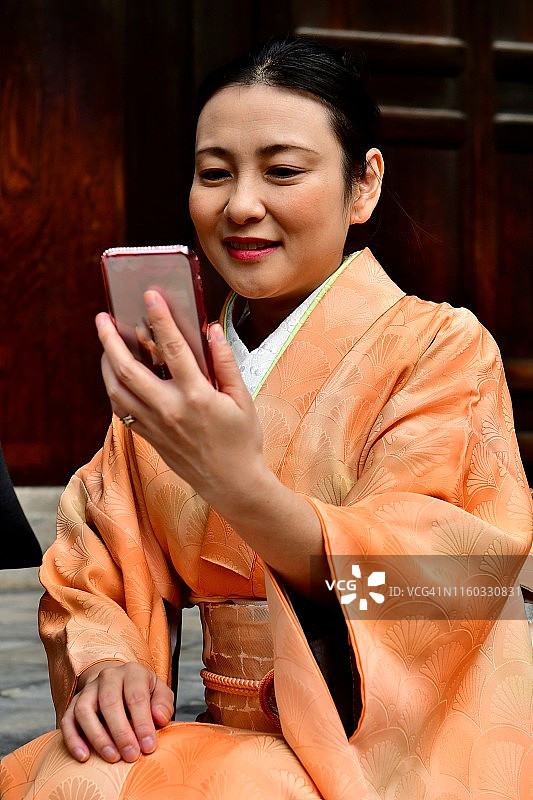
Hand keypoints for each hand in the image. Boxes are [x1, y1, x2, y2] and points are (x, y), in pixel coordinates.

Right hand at [61, 661, 173, 762]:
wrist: (120, 684)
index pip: (136, 696)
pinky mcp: (74, 703)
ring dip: (98, 737)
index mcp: (132, 672)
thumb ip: (163, 704)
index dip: (142, 723)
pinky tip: (84, 757)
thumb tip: (160, 718)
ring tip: (112, 758)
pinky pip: (67, 720)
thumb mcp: (159, 693)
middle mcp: (108, 676)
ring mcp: (89, 689)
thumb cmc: (143, 693)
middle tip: (131, 756)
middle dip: (121, 732)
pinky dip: (73, 740)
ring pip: (85, 710)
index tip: (148, 747)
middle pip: (109, 702)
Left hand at [96, 290, 267, 516]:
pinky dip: (114, 388)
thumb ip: (225, 363)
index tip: (149, 296)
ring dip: (106, 363)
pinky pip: (121, 409)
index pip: (173, 348)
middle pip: (128, 370)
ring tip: (105, 343)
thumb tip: (211, 330)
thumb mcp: (243, 399)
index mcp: (197, 396)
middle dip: (111, 340)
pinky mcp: (149, 437)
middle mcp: (170, 410)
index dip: (160, 319)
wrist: (232, 484)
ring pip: (117, 390)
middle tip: (102, 318)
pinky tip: (116, 375)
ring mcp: (155, 426)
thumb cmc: (242, 440)